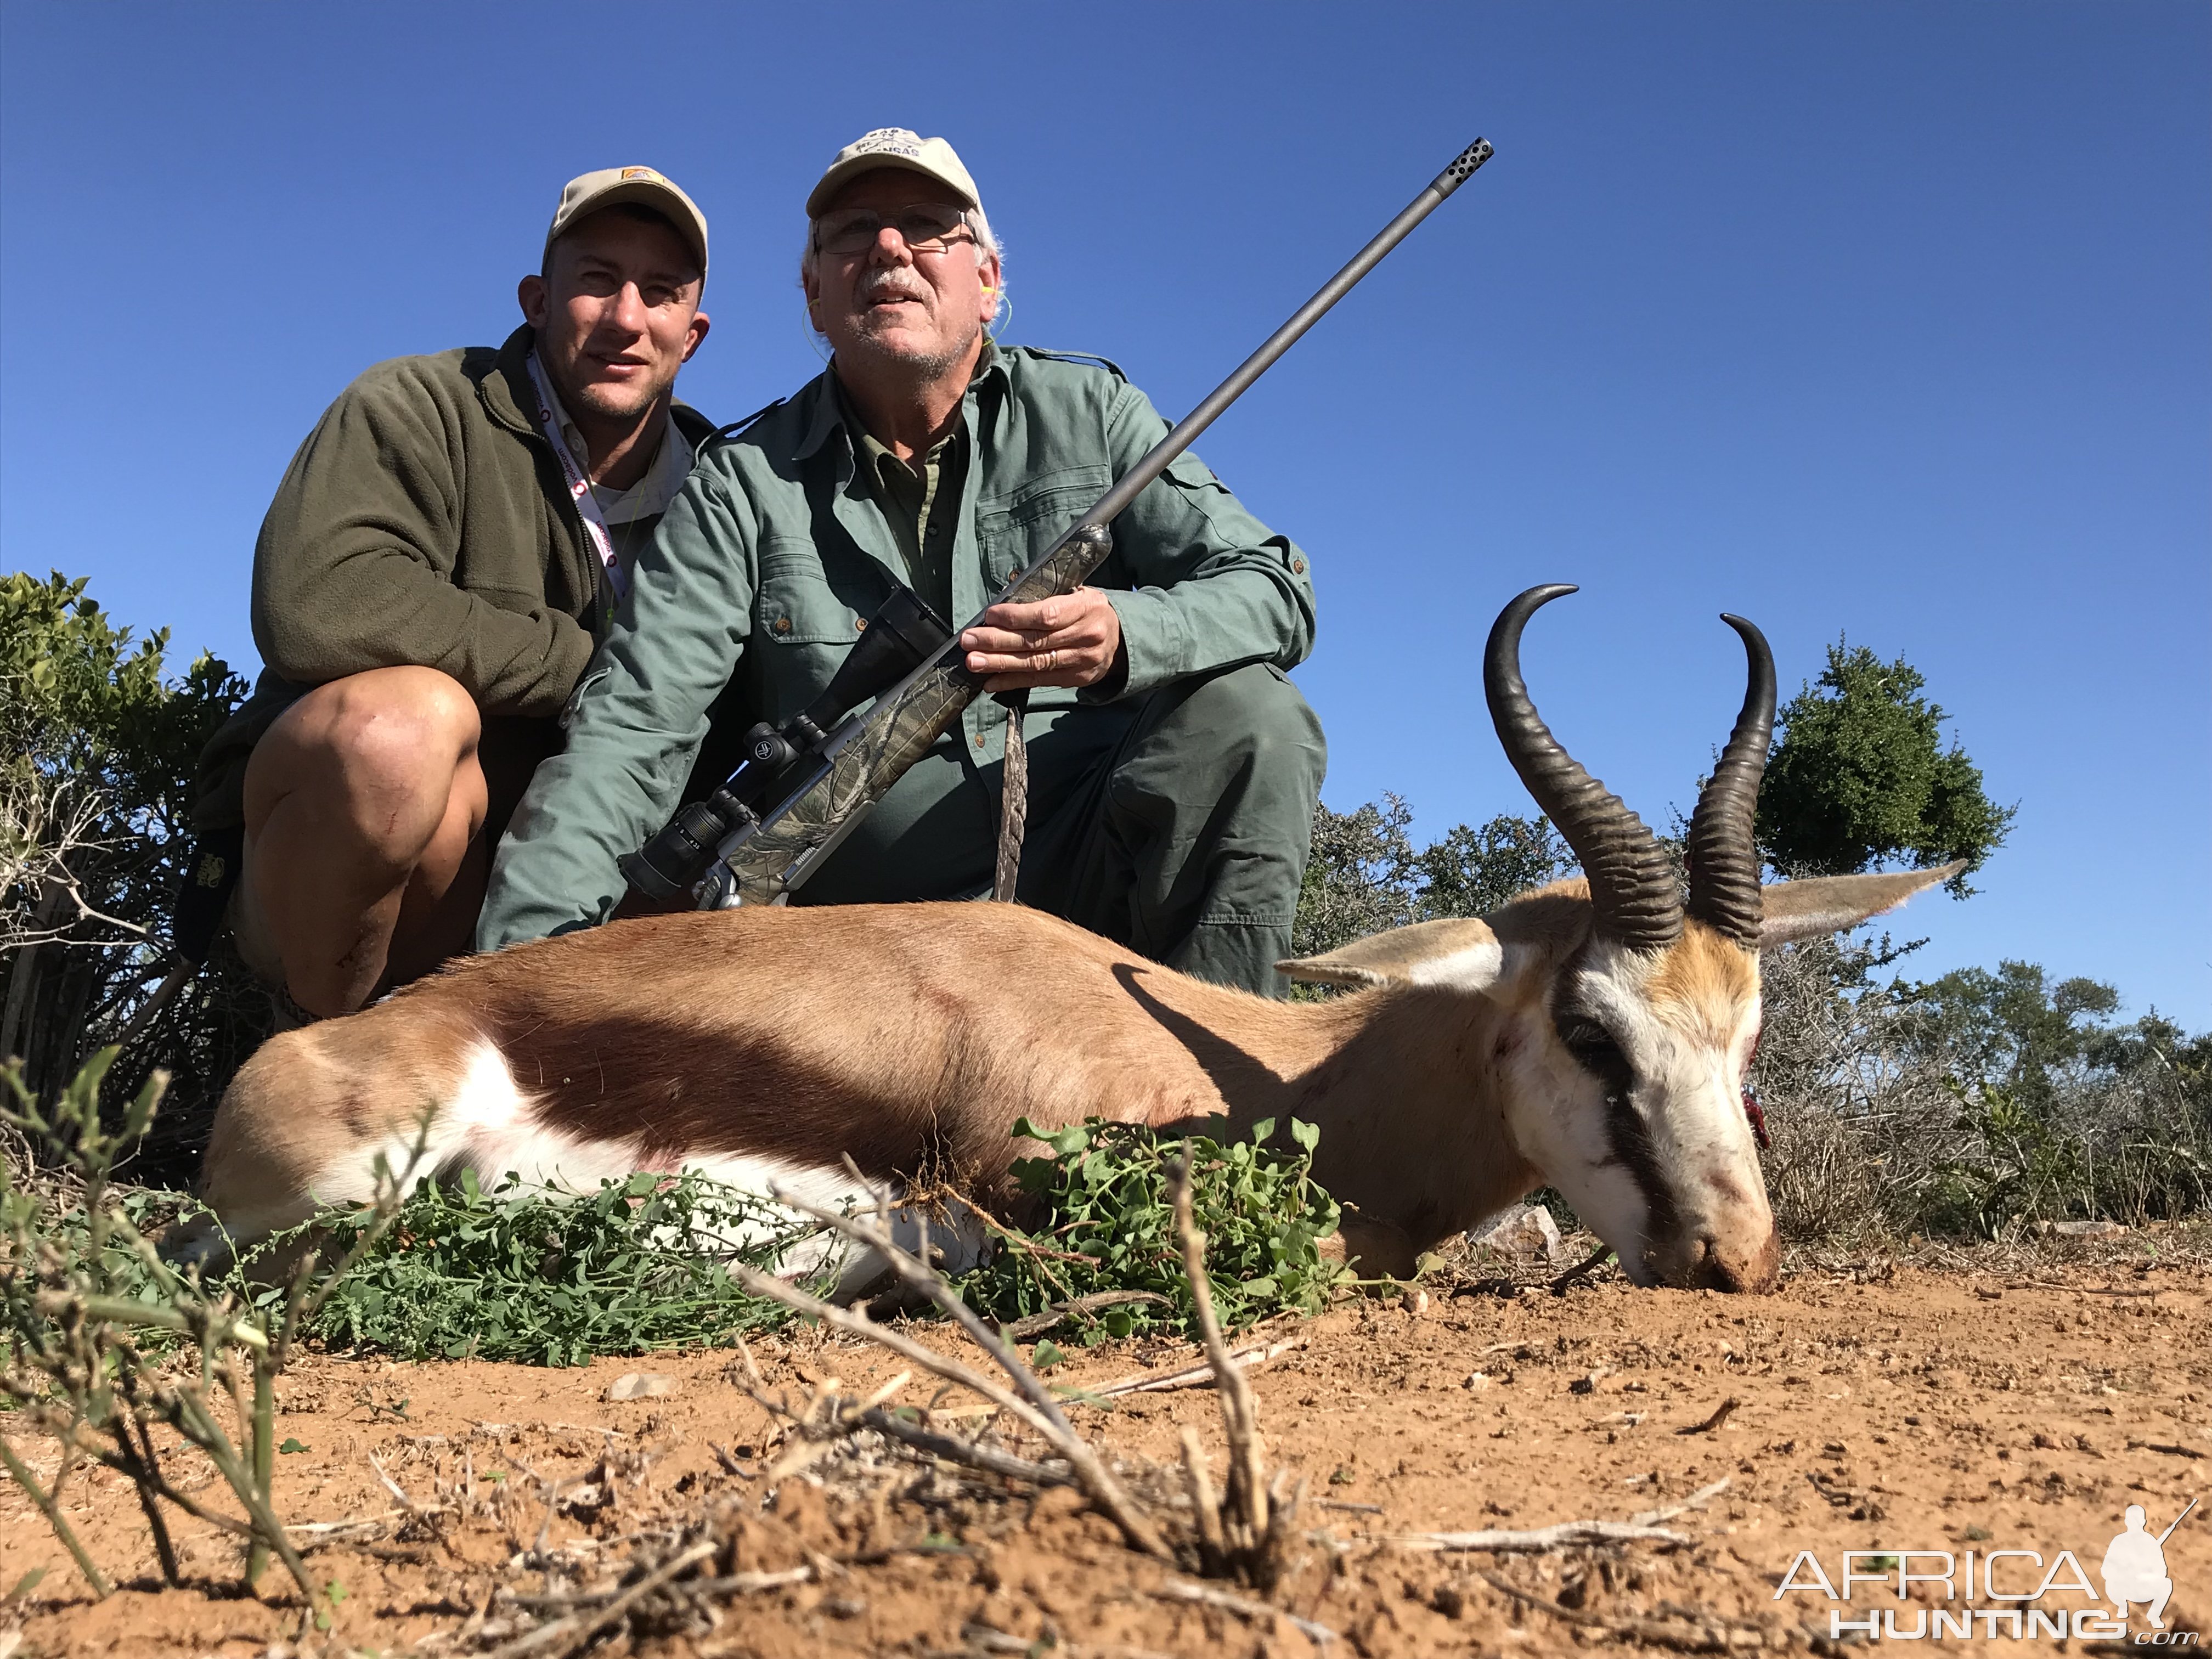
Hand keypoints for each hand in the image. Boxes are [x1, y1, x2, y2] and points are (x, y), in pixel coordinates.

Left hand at [960, 588, 1123, 690]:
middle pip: (1036, 641)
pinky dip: (1012, 682)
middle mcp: (1087, 637)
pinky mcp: (1076, 680)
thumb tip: (1006, 603)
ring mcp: (1082, 662)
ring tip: (974, 662)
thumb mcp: (1078, 593)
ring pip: (1036, 664)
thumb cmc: (1091, 611)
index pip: (1047, 615)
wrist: (1124, 640)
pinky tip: (991, 682)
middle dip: (998, 641)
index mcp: (1087, 608)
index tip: (990, 615)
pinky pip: (1040, 681)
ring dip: (1000, 664)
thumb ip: (1049, 597)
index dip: (1016, 617)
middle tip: (969, 641)